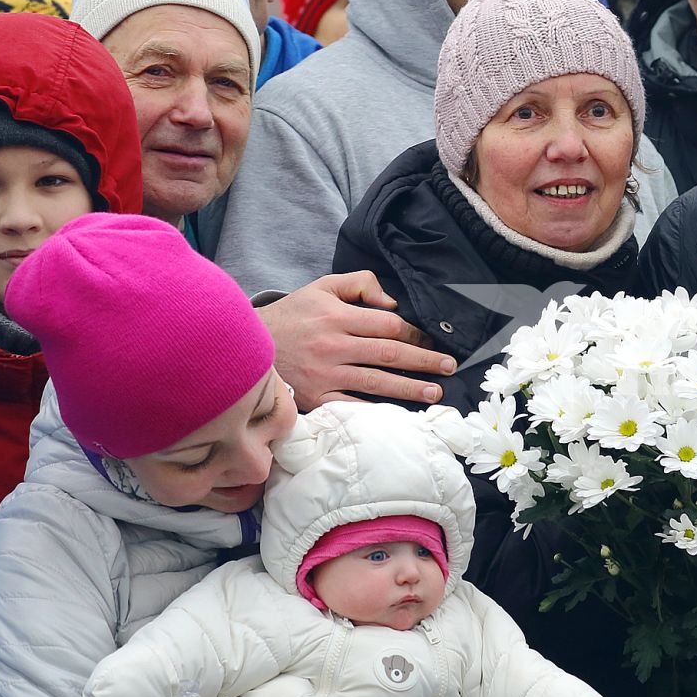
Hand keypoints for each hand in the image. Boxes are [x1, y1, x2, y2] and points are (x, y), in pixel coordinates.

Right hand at [259, 272, 454, 407]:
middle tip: (449, 367)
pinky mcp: (314, 397)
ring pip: (376, 381)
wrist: (246, 345)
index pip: (388, 325)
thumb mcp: (322, 287)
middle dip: (424, 361)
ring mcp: (323, 374)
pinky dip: (376, 409)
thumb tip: (392, 302)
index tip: (432, 341)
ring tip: (435, 392)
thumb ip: (360, 284)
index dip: (415, 334)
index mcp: (337, 317)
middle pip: (389, 354)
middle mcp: (332, 345)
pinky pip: (351, 404)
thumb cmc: (292, 315)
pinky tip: (399, 412)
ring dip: (410, 388)